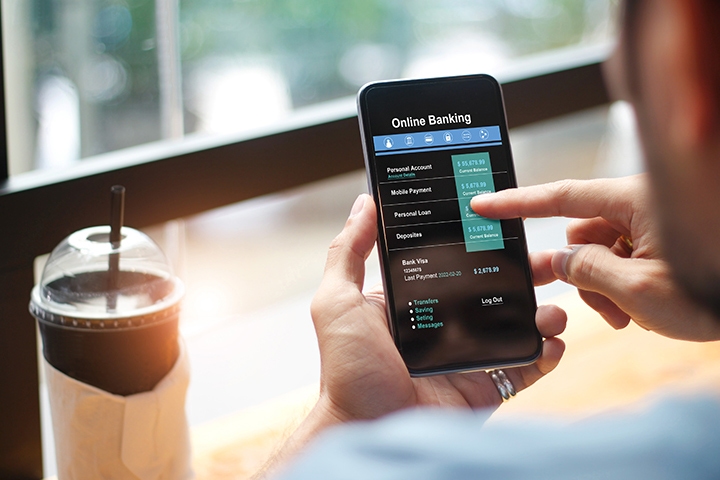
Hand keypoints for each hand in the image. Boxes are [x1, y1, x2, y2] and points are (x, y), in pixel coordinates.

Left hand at [309, 193, 565, 423]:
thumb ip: (348, 253)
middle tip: (548, 263)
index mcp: (413, 302)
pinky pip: (524, 367)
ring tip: (555, 309)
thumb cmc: (347, 370)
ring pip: (516, 327)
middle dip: (524, 275)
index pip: (455, 264)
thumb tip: (364, 203)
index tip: (505, 225)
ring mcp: (466, 356)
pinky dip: (546, 354)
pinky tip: (554, 342)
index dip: (480, 245)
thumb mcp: (337, 303)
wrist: (366, 430)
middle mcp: (443, 325)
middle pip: (493, 292)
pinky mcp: (484, 386)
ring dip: (543, 314)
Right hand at [470, 174, 719, 340]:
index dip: (516, 202)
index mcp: (635, 200)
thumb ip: (586, 272)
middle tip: (607, 309)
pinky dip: (620, 285)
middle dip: (582, 274)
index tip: (483, 204)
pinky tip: (643, 309)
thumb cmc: (717, 293)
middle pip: (580, 234)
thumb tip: (557, 261)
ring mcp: (650, 223)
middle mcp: (640, 205)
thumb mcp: (640, 290)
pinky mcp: (659, 240)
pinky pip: (619, 258)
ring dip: (603, 286)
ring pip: (598, 252)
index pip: (560, 196)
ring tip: (632, 315)